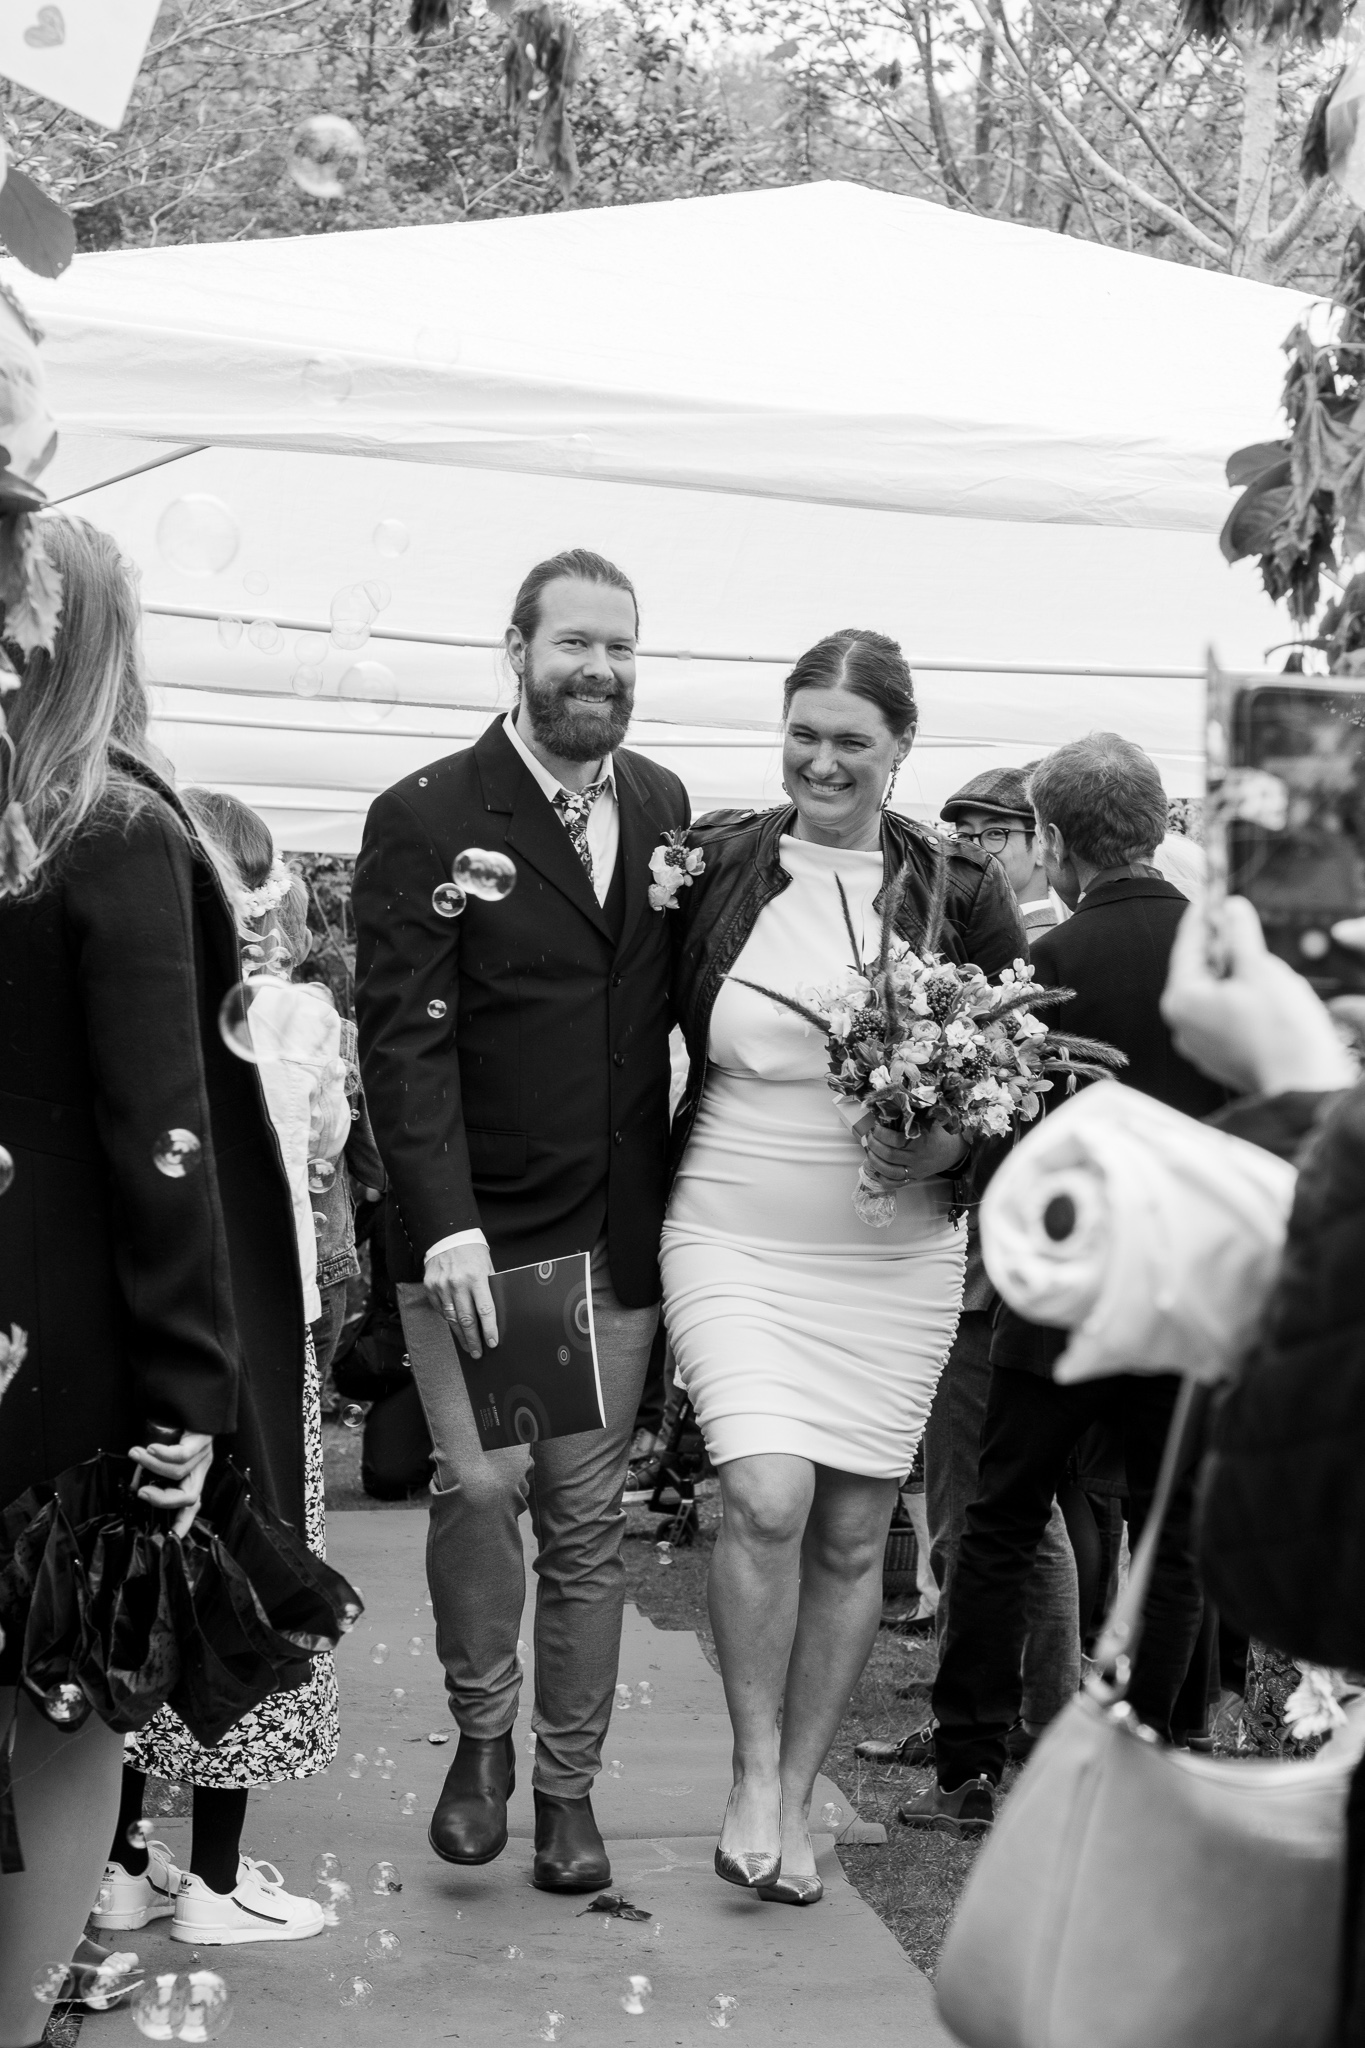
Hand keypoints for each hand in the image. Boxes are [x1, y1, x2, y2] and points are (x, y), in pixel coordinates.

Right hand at [128, 1430, 213, 1538]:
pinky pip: (182, 1454)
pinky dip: (163, 1454)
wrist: (190, 1404)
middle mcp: (200, 1470)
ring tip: (136, 1455)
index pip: (192, 1506)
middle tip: (140, 1492)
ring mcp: (203, 1455)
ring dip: (152, 1466)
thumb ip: (151, 1475)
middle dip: (162, 1499)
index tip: (171, 1538)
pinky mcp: (202, 1440)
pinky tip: (150, 1448)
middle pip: (189, 1497)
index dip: (183, 1524)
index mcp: (192, 1478)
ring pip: (179, 1473)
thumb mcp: (161, 1459)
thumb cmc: (173, 1432)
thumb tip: (136, 1490)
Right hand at [425, 1242, 498, 1357]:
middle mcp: (457, 1283)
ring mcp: (441, 1286)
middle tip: (478, 1352)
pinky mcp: (430, 1287)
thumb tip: (493, 1313)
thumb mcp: (487, 1266)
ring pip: (452, 1319)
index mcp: (476, 1277)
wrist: (447, 1236)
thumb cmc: (472, 1251)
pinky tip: (455, 1326)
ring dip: (461, 1335)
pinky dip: (448, 1320)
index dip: (489, 1330)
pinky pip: (441, 1310)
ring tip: (468, 1346)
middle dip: (474, 1339)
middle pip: (467, 1320)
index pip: (485, 1310)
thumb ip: (489, 1288)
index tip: (492, 1342)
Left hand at [864, 1121, 968, 1186]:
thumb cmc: (937, 1133)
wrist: (952, 1151)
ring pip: (890, 1171)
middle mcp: (917, 1158)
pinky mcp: (914, 1178)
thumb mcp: (930, 1120)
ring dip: (875, 1162)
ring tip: (869, 1151)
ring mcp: (915, 1170)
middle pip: (889, 1155)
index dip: (881, 1134)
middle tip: (869, 1137)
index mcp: (920, 1142)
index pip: (896, 1140)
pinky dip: (884, 1179)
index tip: (875, 1127)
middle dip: (874, 1146)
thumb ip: (915, 1113)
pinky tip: (877, 1171)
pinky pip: (896, 1184)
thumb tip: (896, 1099)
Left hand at [1161, 897, 1356, 1094]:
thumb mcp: (1260, 968)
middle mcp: (1181, 1024)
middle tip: (1239, 921)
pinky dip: (1239, 997)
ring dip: (1232, 972)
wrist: (1304, 1083)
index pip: (1187, 945)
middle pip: (1198, 969)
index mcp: (1181, 1000)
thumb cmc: (1281, 1030)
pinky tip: (1263, 993)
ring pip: (1213, 992)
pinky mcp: (1219, 1055)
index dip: (1203, 916)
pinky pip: (1224, 1014)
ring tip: (1258, 960)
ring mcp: (1199, 1043)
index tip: (1213, 895)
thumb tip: (1232, 907)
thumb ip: (1240, 934)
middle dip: (1220, 945)